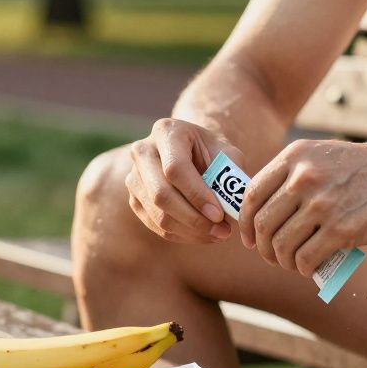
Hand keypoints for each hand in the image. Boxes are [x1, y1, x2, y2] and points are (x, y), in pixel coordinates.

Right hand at [125, 118, 245, 243]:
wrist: (192, 154)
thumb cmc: (212, 153)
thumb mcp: (227, 155)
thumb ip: (231, 176)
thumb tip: (232, 209)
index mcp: (166, 132)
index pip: (175, 168)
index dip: (197, 194)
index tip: (219, 215)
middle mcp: (143, 152)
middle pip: (161, 194)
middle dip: (194, 218)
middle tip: (222, 231)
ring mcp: (134, 177)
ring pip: (158, 215)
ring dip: (191, 231)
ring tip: (219, 234)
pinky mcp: (135, 199)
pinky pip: (156, 226)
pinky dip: (182, 235)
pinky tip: (204, 234)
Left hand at [240, 140, 366, 275]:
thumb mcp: (326, 155)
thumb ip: (297, 173)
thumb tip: (267, 207)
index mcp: (296, 156)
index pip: (252, 195)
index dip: (245, 221)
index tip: (249, 236)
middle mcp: (303, 178)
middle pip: (262, 224)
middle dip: (262, 247)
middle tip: (270, 256)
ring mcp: (321, 204)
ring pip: (281, 245)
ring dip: (282, 261)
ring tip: (291, 263)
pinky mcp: (341, 230)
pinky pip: (305, 258)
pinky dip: (302, 268)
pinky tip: (308, 268)